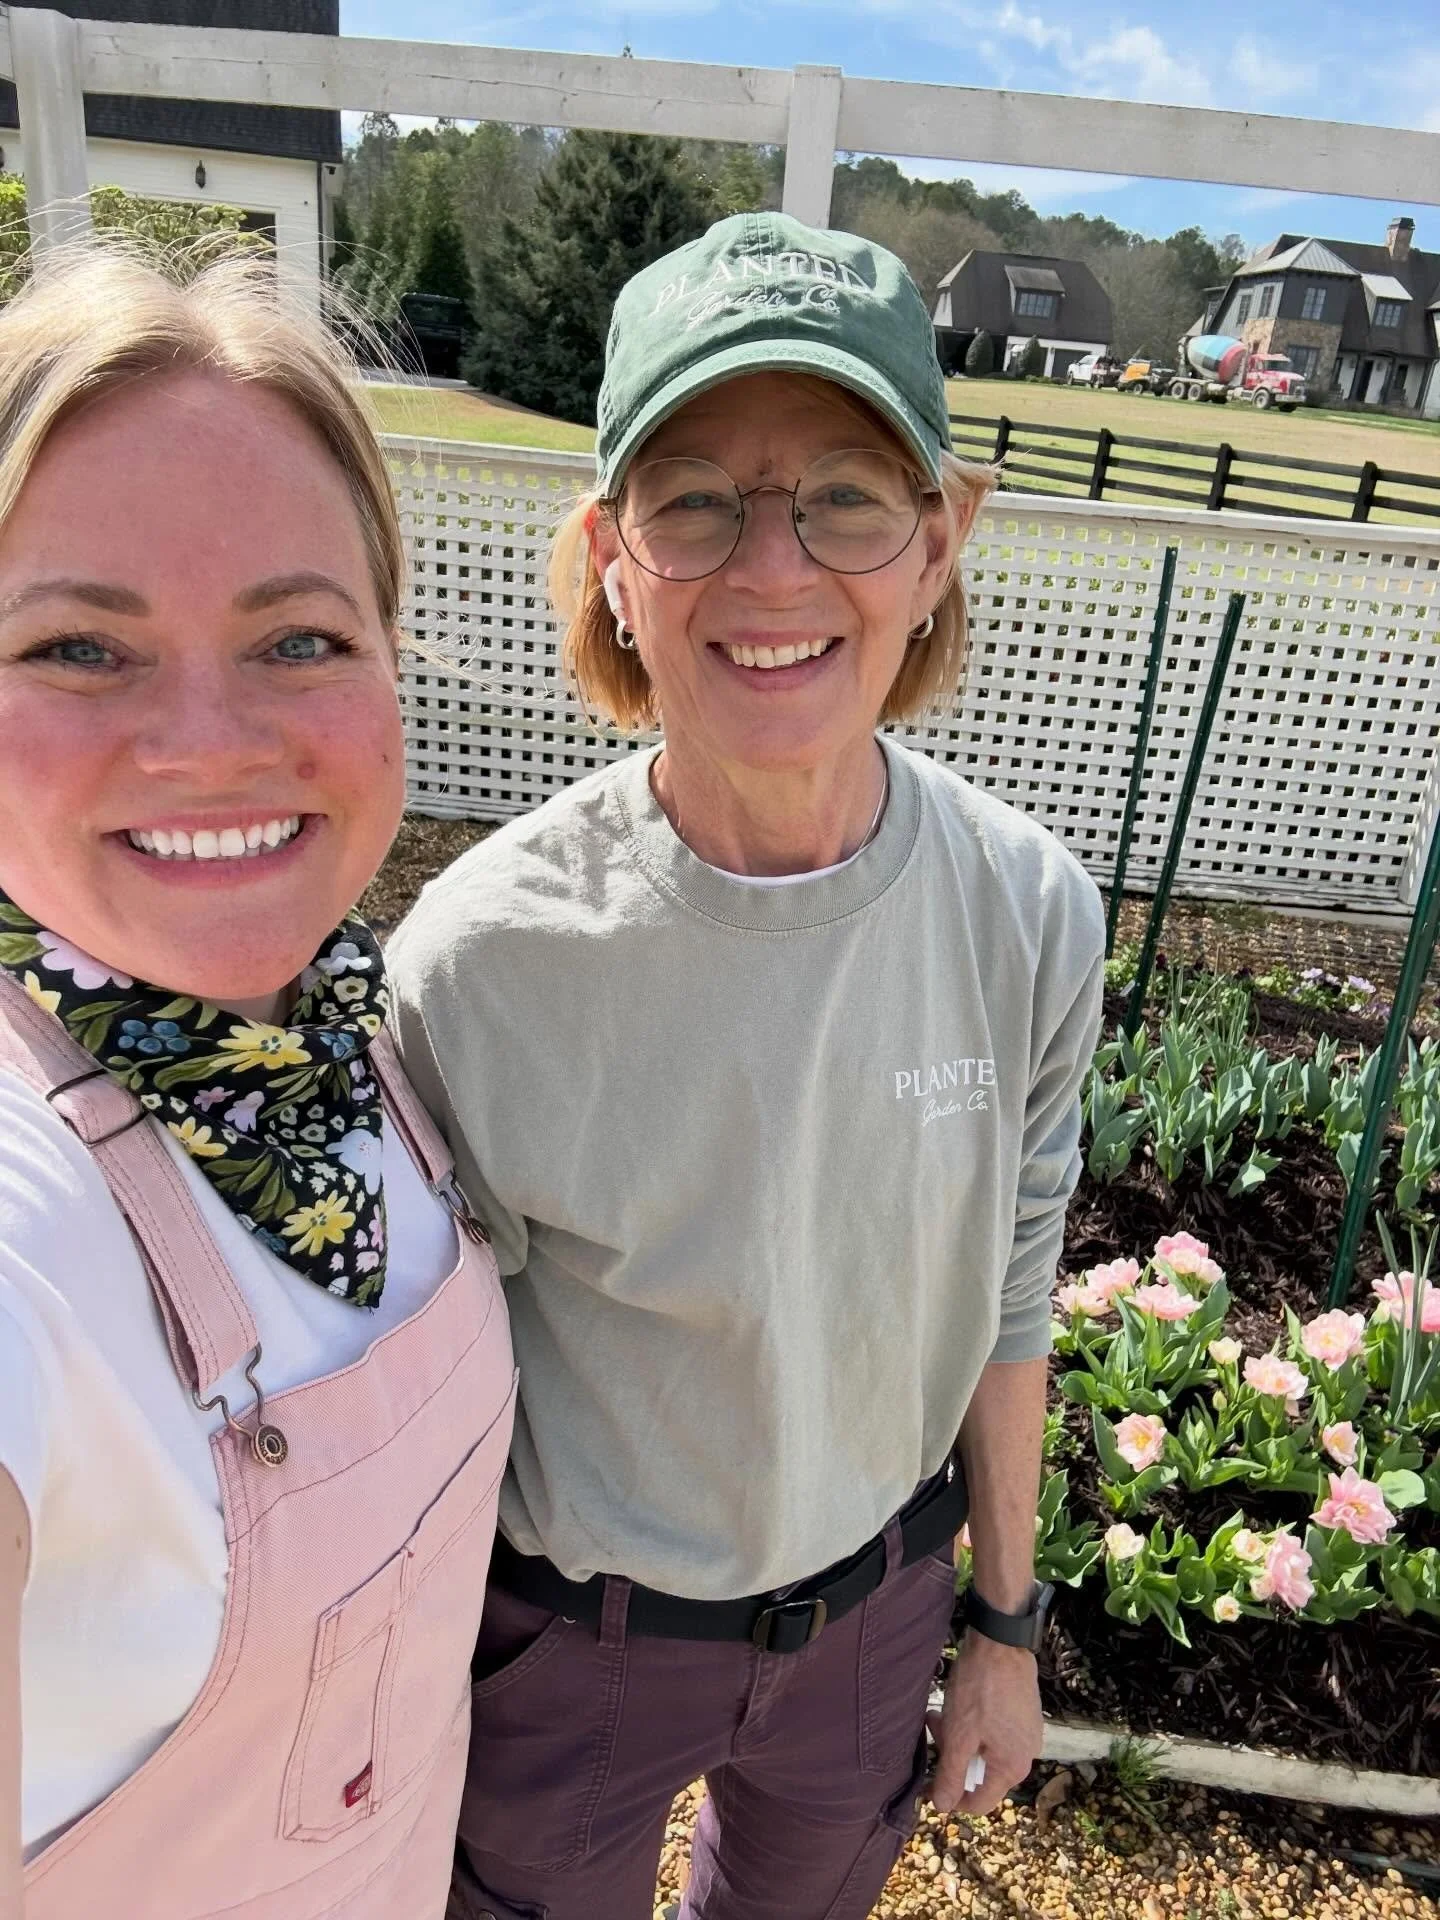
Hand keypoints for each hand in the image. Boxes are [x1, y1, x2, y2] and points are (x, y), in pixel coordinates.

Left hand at [925, 1632, 1041, 1816]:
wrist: (1001, 1641)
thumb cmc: (979, 1688)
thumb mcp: (958, 1736)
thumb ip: (951, 1775)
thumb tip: (942, 1807)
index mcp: (1012, 1767)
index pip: (980, 1802)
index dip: (951, 1798)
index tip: (928, 1784)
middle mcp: (1026, 1755)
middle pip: (981, 1773)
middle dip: (952, 1757)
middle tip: (932, 1730)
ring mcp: (1027, 1733)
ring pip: (984, 1749)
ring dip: (959, 1737)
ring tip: (938, 1713)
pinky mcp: (1023, 1713)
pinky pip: (994, 1732)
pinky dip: (973, 1725)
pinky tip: (958, 1704)